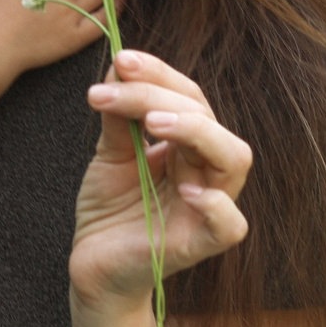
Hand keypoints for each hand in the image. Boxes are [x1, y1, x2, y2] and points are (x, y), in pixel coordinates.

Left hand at [71, 51, 251, 324]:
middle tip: (113, 91)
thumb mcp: (110, 154)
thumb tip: (119, 66)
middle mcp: (205, 171)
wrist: (91, 267)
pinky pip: (230, 225)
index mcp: (188, 146)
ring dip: (195, 131)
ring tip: (152, 123)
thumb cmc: (108, 210)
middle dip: (160, 96)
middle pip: (207, 118)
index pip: (189, 98)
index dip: (159, 74)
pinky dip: (216, 205)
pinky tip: (186, 190)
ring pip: (233, 158)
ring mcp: (207, 207)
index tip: (121, 60)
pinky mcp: (200, 244)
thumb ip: (119, 117)